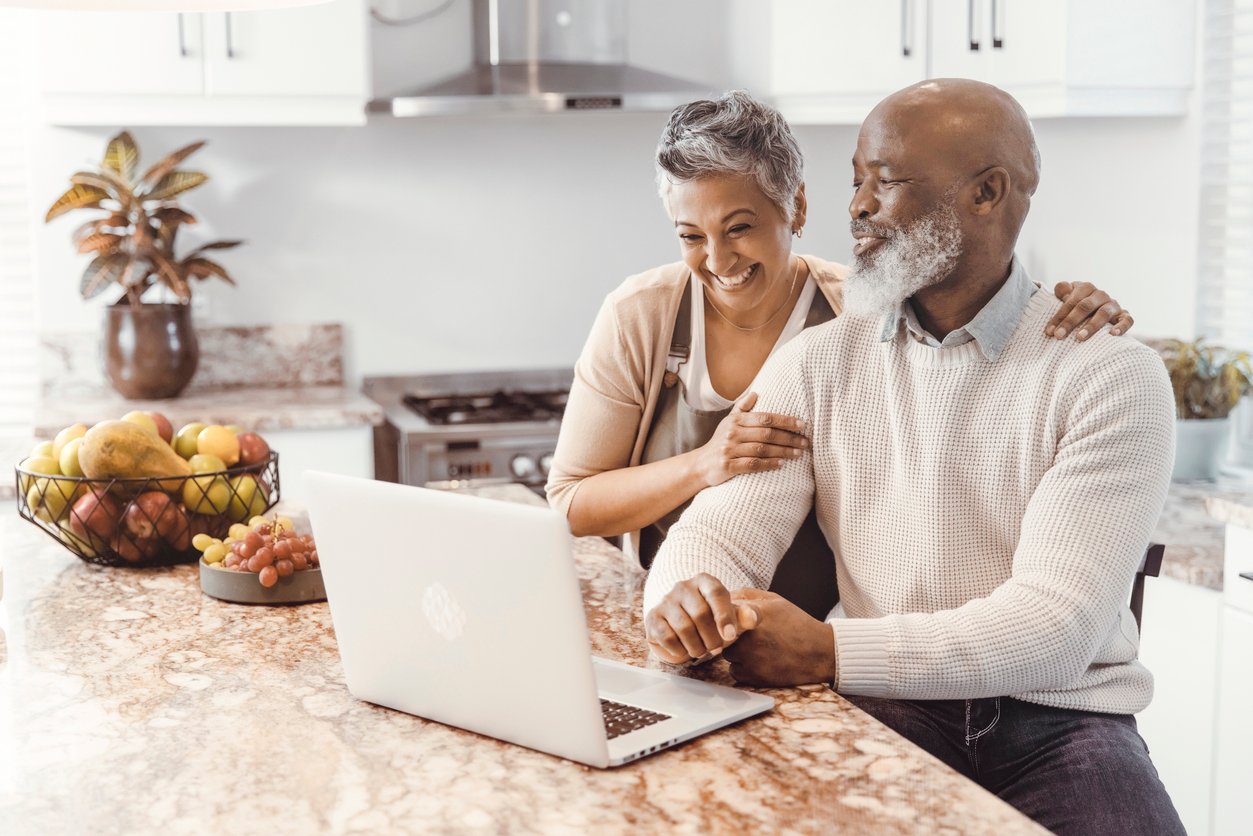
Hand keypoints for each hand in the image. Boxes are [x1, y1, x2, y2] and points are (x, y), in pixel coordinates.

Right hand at [645, 573, 759, 663]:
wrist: (682, 625)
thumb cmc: (712, 620)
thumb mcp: (731, 617)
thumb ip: (745, 616)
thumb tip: (753, 617)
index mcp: (705, 581)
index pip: (716, 593)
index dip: (725, 616)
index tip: (731, 636)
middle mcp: (683, 587)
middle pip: (700, 614)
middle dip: (711, 638)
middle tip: (716, 648)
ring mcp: (666, 601)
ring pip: (684, 628)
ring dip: (696, 647)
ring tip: (702, 651)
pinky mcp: (653, 617)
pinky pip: (667, 637)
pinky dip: (679, 650)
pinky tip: (685, 651)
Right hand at [696, 391, 807, 487]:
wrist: (700, 464)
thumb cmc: (720, 441)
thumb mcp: (728, 422)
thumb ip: (742, 408)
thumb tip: (755, 393)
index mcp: (736, 420)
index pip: (765, 417)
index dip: (785, 420)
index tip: (802, 424)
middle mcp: (732, 433)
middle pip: (766, 434)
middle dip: (789, 438)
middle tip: (805, 442)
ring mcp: (729, 450)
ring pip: (762, 450)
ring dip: (783, 451)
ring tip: (798, 454)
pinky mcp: (728, 466)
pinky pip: (752, 465)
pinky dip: (768, 464)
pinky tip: (781, 464)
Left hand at [721, 589, 835, 686]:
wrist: (819, 653)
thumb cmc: (796, 624)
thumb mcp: (774, 601)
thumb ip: (747, 596)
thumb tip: (723, 598)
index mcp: (754, 613)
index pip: (724, 612)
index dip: (723, 616)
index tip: (731, 618)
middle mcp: (750, 636)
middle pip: (722, 635)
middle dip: (731, 635)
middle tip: (750, 635)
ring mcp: (750, 657)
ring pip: (727, 654)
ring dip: (737, 653)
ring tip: (758, 648)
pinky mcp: (753, 676)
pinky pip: (735, 671)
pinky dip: (743, 668)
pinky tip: (761, 662)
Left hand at [1047, 281, 1133, 340]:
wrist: (1099, 309)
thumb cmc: (1077, 304)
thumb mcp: (1068, 295)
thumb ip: (1063, 291)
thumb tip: (1062, 290)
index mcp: (1085, 288)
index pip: (1071, 301)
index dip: (1059, 316)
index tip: (1049, 332)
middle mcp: (1100, 294)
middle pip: (1085, 306)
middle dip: (1070, 322)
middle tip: (1059, 336)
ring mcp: (1113, 305)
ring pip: (1104, 313)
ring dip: (1091, 326)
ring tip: (1080, 338)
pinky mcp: (1124, 315)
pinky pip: (1127, 320)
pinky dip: (1121, 326)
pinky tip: (1113, 334)